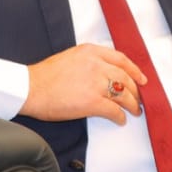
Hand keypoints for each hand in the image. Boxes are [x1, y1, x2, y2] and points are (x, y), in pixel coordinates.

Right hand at [24, 43, 146, 124]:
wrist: (29, 88)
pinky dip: (120, 116)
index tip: (142, 78)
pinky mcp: (92, 102)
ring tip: (135, 111)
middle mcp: (96, 64)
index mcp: (90, 52)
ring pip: (124, 94)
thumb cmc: (44, 77)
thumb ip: (89, 62)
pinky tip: (120, 120)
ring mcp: (95, 83)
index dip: (135, 70)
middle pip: (126, 77)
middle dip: (136, 90)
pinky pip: (114, 110)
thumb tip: (103, 73)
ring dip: (132, 104)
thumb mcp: (70, 57)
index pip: (121, 59)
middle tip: (139, 99)